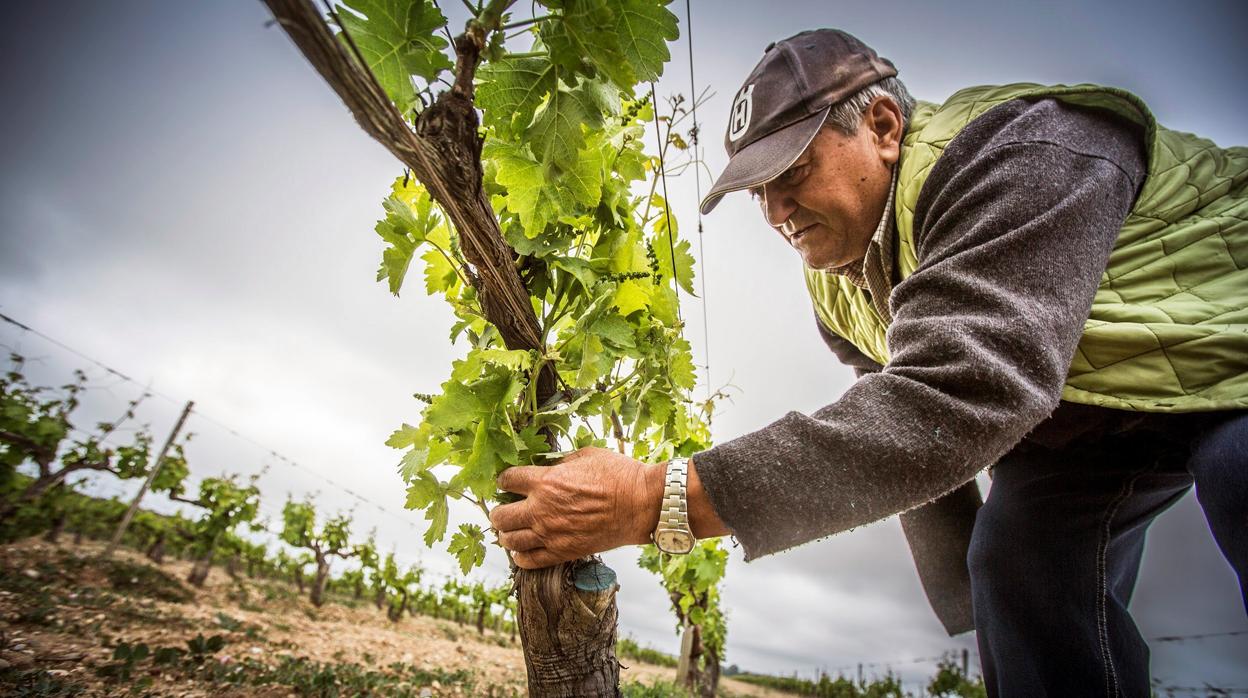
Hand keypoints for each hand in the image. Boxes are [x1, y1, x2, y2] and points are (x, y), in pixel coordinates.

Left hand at [488, 447, 662, 569]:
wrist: (641, 504)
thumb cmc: (619, 475)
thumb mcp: (585, 455)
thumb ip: (559, 464)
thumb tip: (547, 468)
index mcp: (546, 482)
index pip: (507, 480)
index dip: (504, 480)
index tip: (508, 482)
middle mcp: (542, 510)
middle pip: (500, 515)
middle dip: (498, 511)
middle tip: (505, 509)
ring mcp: (550, 534)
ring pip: (509, 540)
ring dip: (507, 534)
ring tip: (513, 529)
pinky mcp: (563, 553)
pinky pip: (529, 561)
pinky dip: (520, 556)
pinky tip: (524, 549)